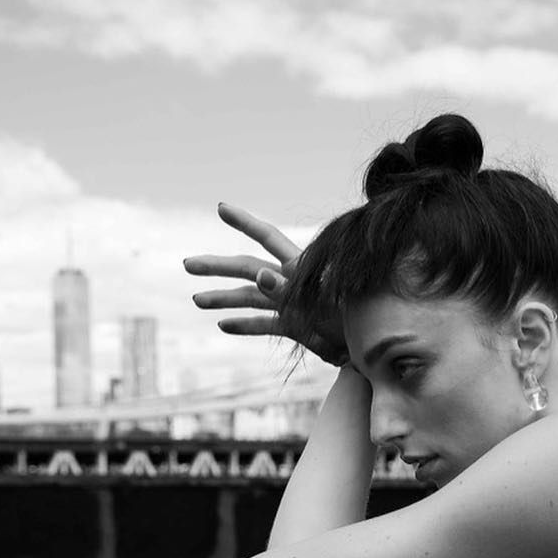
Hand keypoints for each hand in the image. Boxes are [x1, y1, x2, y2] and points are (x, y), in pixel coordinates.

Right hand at [183, 203, 346, 365]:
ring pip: (249, 297)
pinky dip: (244, 325)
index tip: (221, 208)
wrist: (369, 349)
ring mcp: (290, 305)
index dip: (244, 221)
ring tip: (196, 300)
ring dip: (223, 298)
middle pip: (247, 268)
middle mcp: (289, 282)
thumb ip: (285, 290)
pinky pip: (263, 325)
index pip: (266, 237)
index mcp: (298, 268)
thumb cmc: (349, 321)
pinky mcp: (294, 327)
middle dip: (217, 266)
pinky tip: (223, 325)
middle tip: (187, 265)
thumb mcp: (315, 305)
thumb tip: (259, 276)